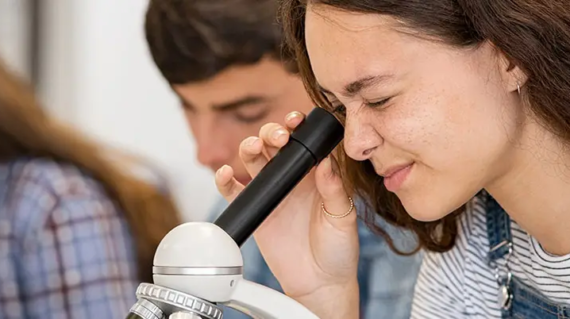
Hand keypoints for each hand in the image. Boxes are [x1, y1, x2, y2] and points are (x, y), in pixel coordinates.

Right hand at [215, 111, 359, 317]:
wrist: (320, 283)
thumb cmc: (338, 249)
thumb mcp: (343, 217)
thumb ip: (334, 190)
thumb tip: (325, 163)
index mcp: (315, 175)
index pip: (302, 142)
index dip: (296, 126)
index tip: (295, 121)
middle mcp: (292, 179)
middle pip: (273, 144)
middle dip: (271, 133)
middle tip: (278, 138)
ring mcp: (272, 193)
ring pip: (253, 160)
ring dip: (249, 147)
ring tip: (252, 149)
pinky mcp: (256, 210)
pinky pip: (235, 191)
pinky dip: (225, 180)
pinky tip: (225, 173)